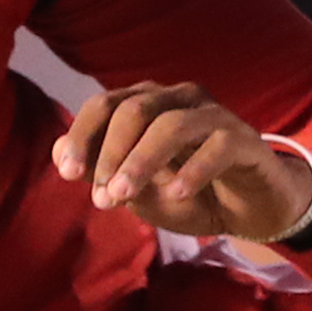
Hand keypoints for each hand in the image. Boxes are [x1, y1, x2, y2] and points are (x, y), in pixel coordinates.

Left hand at [60, 82, 311, 240]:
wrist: (251, 210)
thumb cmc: (191, 195)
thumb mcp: (139, 192)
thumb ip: (102, 172)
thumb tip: (60, 152)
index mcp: (149, 106)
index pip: (105, 105)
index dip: (82, 134)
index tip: (67, 173)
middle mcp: (179, 100)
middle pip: (134, 109)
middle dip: (110, 152)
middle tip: (100, 197)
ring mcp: (214, 116)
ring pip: (171, 125)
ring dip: (141, 162)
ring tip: (124, 197)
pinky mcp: (244, 139)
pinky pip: (217, 145)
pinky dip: (193, 170)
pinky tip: (177, 194)